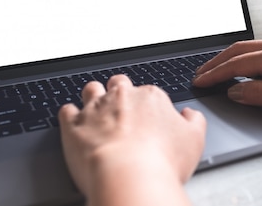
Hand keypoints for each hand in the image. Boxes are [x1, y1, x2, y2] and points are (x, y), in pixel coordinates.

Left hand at [58, 75, 205, 205]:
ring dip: (93, 97)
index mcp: (151, 97)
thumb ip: (194, 122)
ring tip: (96, 111)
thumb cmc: (161, 161)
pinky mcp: (73, 123)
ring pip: (92, 89)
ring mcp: (96, 108)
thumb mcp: (194, 141)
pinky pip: (66, 111)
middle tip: (122, 111)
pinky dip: (70, 115)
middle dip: (119, 93)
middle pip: (119, 84)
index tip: (147, 120)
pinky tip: (74, 123)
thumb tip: (190, 115)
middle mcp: (122, 96)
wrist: (129, 176)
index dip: (147, 106)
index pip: (148, 93)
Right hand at [193, 36, 261, 115]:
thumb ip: (260, 94)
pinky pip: (261, 51)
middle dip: (216, 62)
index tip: (199, 81)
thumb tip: (235, 91)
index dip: (215, 74)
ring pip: (249, 48)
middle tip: (199, 74)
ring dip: (229, 58)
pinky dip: (244, 58)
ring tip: (215, 69)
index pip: (236, 64)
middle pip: (238, 50)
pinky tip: (244, 67)